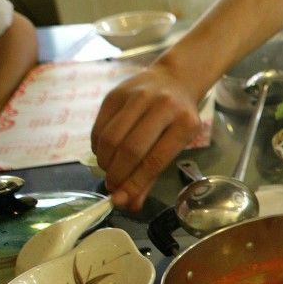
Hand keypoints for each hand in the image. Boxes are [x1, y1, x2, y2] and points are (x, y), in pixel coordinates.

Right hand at [91, 63, 203, 210]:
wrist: (175, 79)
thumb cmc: (178, 118)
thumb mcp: (177, 144)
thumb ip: (152, 175)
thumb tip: (130, 204)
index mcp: (185, 123)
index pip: (155, 160)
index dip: (135, 182)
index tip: (121, 199)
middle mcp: (162, 106)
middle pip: (130, 148)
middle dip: (117, 174)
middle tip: (112, 186)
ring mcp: (137, 96)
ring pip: (110, 137)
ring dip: (104, 161)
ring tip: (108, 170)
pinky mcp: (116, 93)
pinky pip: (99, 126)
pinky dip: (97, 146)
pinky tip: (104, 153)